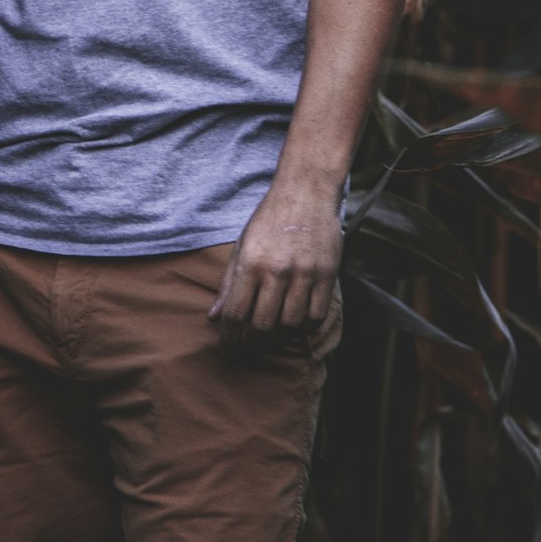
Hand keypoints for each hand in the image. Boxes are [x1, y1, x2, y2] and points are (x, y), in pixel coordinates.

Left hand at [210, 178, 343, 349]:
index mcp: (251, 263)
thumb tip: (213, 318)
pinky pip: (315, 315)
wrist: (306, 192)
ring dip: (277, 339)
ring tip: (268, 340)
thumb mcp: (242, 246)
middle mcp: (277, 270)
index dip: (229, 336)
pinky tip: (293, 327)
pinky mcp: (327, 274)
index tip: (227, 344)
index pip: (235, 313)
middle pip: (262, 325)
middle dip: (250, 344)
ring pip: (290, 325)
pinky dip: (303, 328)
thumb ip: (228, 284)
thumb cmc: (269, 220)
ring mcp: (305, 274)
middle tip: (246, 348)